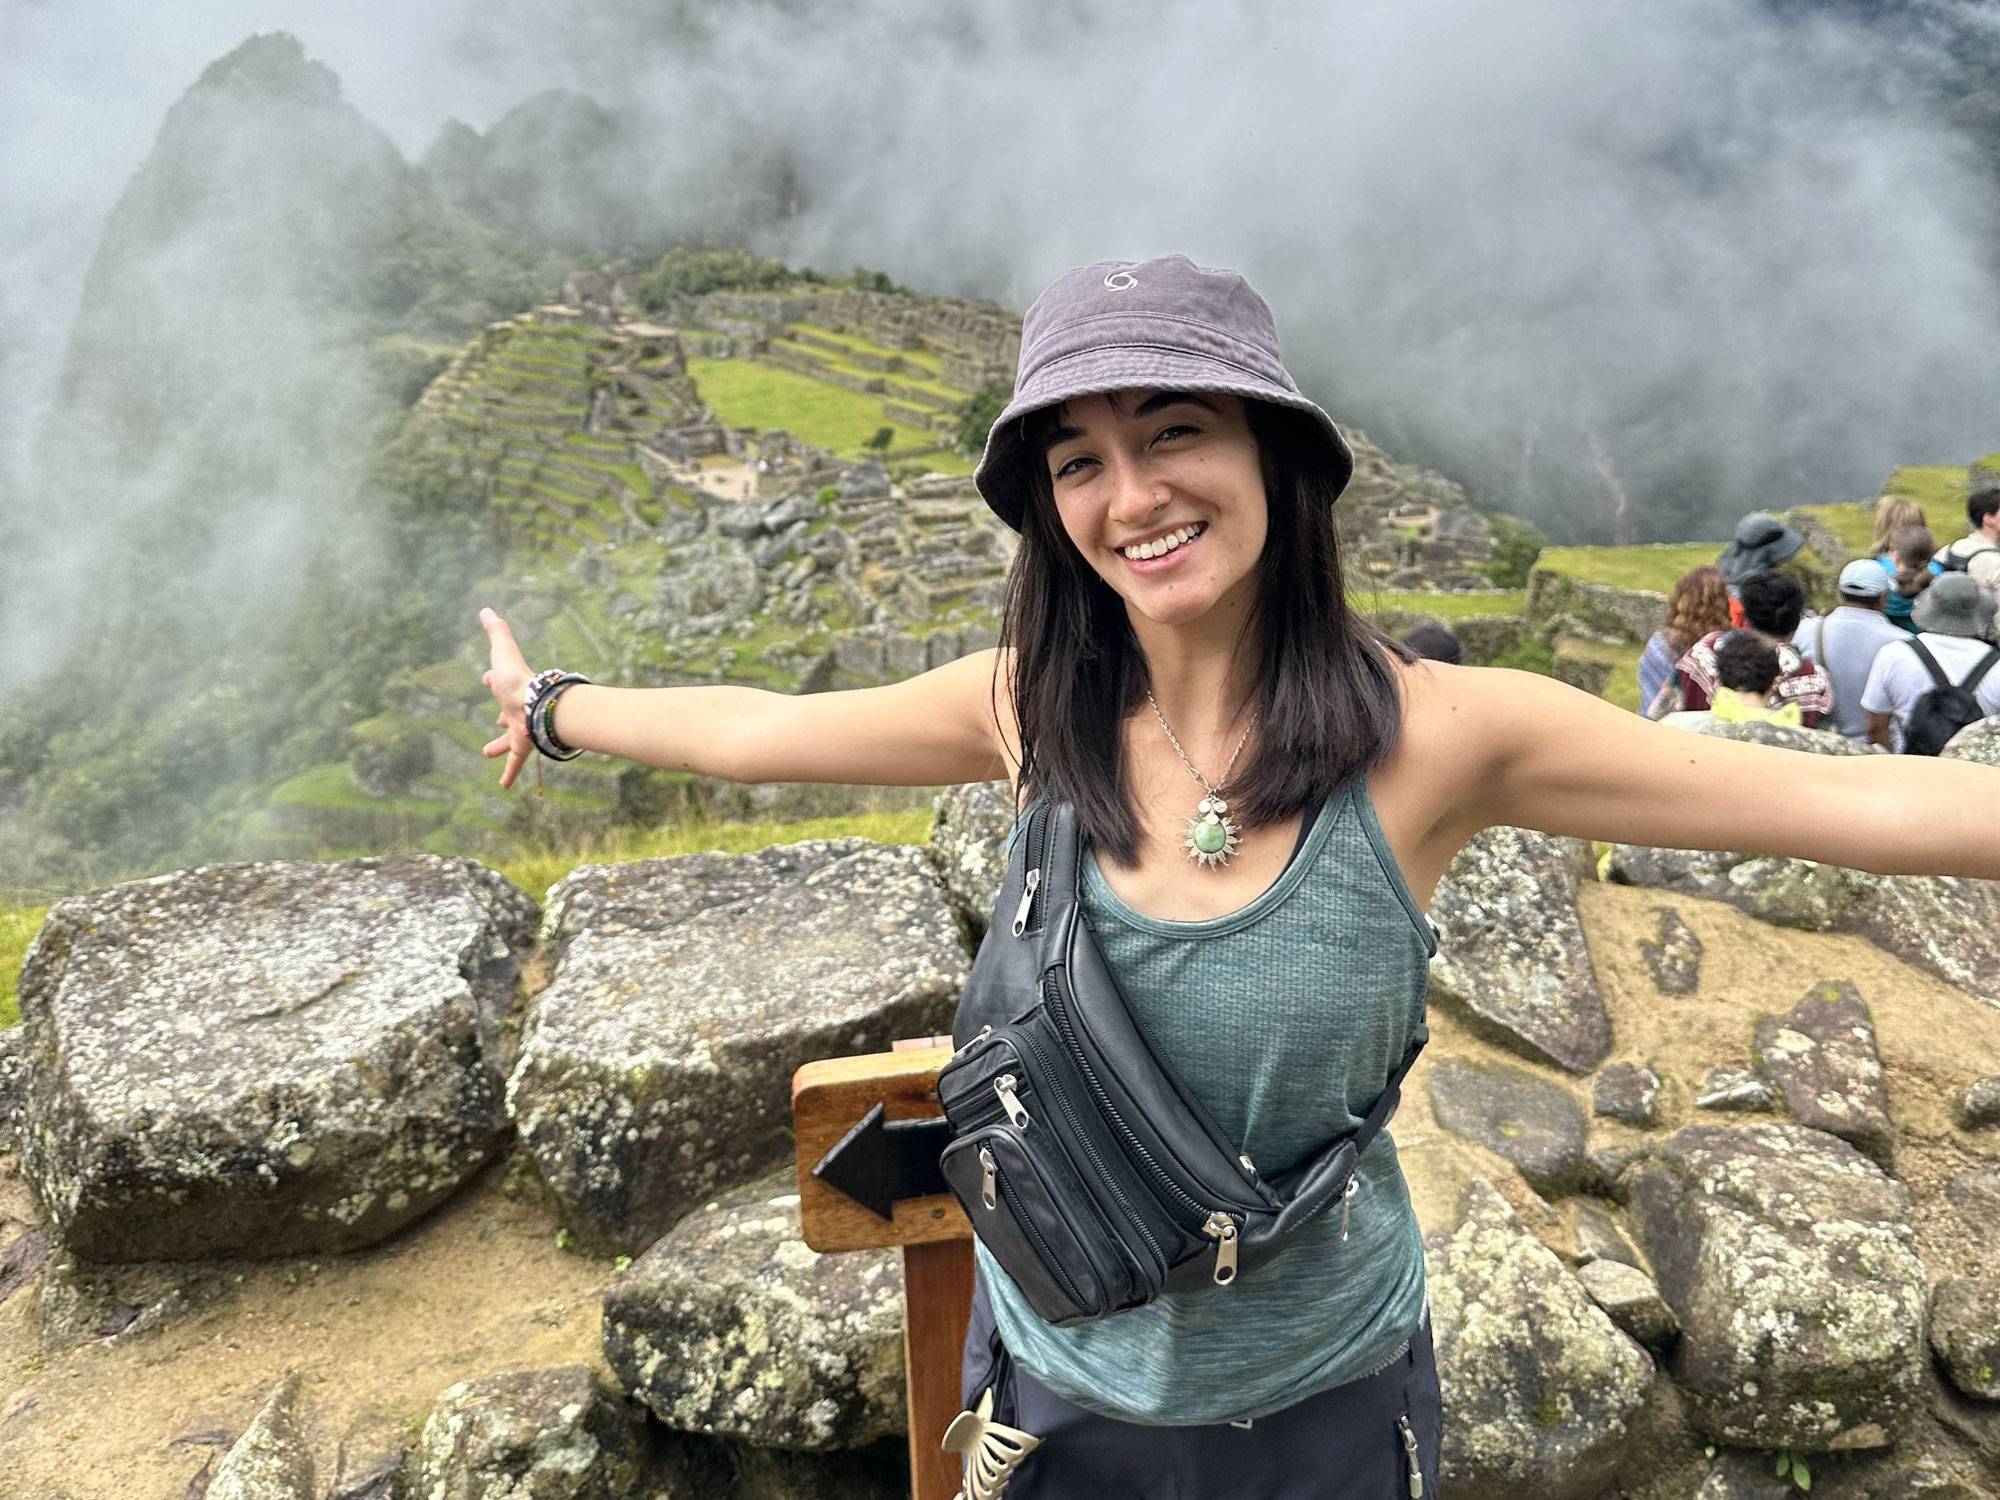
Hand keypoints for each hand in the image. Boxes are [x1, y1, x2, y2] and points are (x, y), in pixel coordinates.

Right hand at [479, 607, 533, 789]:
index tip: (487, 678)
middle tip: (495, 721)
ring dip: (498, 746)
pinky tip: (503, 787)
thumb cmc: (518, 679)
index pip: (500, 682)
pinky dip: (509, 774)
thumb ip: (497, 631)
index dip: (493, 679)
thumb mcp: (503, 651)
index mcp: (510, 689)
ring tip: (487, 753)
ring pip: (508, 740)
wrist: (537, 705)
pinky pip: (516, 763)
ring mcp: (519, 729)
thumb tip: (486, 609)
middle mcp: (515, 710)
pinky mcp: (523, 746)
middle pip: (506, 714)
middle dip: (499, 716)